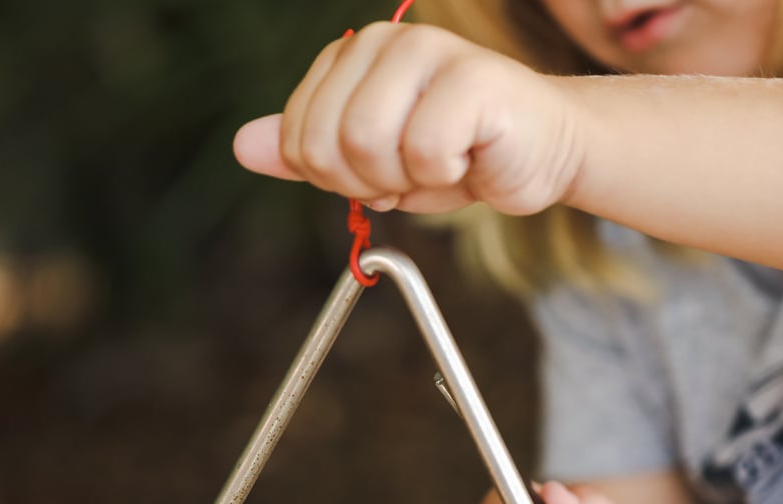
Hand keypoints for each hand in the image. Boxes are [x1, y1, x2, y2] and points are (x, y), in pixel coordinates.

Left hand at [232, 22, 585, 215]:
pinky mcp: (473, 77)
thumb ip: (306, 153)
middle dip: (367, 183)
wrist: (538, 153)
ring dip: (405, 180)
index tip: (378, 173)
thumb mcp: (368, 162)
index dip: (334, 178)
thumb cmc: (456, 154)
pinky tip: (471, 154)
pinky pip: (425, 152)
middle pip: (328, 143)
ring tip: (441, 162)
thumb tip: (243, 146)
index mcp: (353, 57)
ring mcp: (429, 52)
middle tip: (409, 174)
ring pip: (367, 144)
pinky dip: (447, 175)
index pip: (299, 137)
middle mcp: (386, 42)